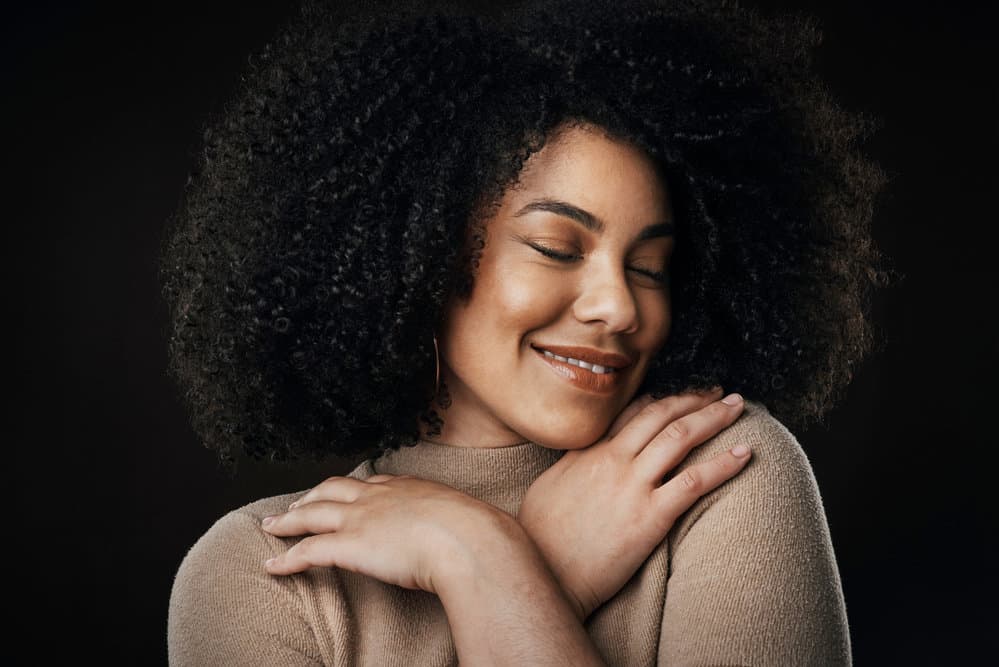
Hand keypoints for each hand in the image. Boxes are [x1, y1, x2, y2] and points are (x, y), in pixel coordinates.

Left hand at [261, 473, 514, 594]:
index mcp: (407, 487)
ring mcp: (360, 518)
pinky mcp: (349, 545)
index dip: (350, 489)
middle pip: (332, 490)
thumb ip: (459, 522)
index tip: (341, 493)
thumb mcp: (468, 518)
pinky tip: (273, 565)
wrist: (468, 540)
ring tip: (272, 526)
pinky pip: (308, 551)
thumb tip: (476, 536)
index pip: (369, 482)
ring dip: (288, 520)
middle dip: (310, 497)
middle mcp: (378, 496)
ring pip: (312, 514)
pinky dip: (286, 558)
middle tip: (295, 505)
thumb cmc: (477, 533)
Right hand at [516, 389, 751, 619]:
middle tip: (719, 391)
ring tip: (737, 406)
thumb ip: (571, 464)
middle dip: (694, 398)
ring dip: (714, 417)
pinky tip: (745, 453)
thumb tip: (582, 453)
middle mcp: (612, 460)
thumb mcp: (547, 487)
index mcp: (589, 452)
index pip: (630, 413)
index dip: (661, 398)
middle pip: (661, 415)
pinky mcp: (649, 516)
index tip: (682, 393)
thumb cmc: (539, 538)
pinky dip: (723, 464)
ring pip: (680, 436)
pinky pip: (694, 481)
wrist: (543, 574)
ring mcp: (632, 485)